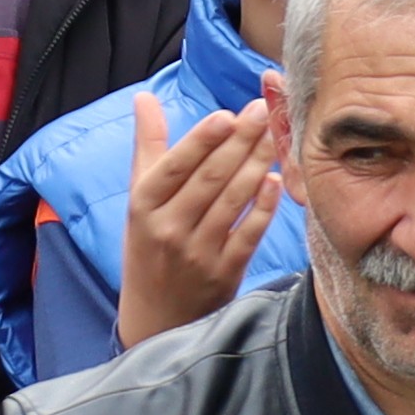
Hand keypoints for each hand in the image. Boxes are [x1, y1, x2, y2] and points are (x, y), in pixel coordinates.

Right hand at [117, 89, 290, 342]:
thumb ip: (148, 146)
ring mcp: (198, 253)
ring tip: (275, 135)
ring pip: (232, 201)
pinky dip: (262, 206)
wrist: (155, 317)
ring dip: (256, 164)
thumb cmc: (148, 245)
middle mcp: (168, 229)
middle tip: (264, 111)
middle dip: (239, 141)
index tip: (228, 115)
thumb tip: (144, 97)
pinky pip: (248, 234)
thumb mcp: (139, 198)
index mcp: (144, 206)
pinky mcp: (224, 273)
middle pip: (209, 178)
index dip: (202, 140)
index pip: (175, 166)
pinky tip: (276, 180)